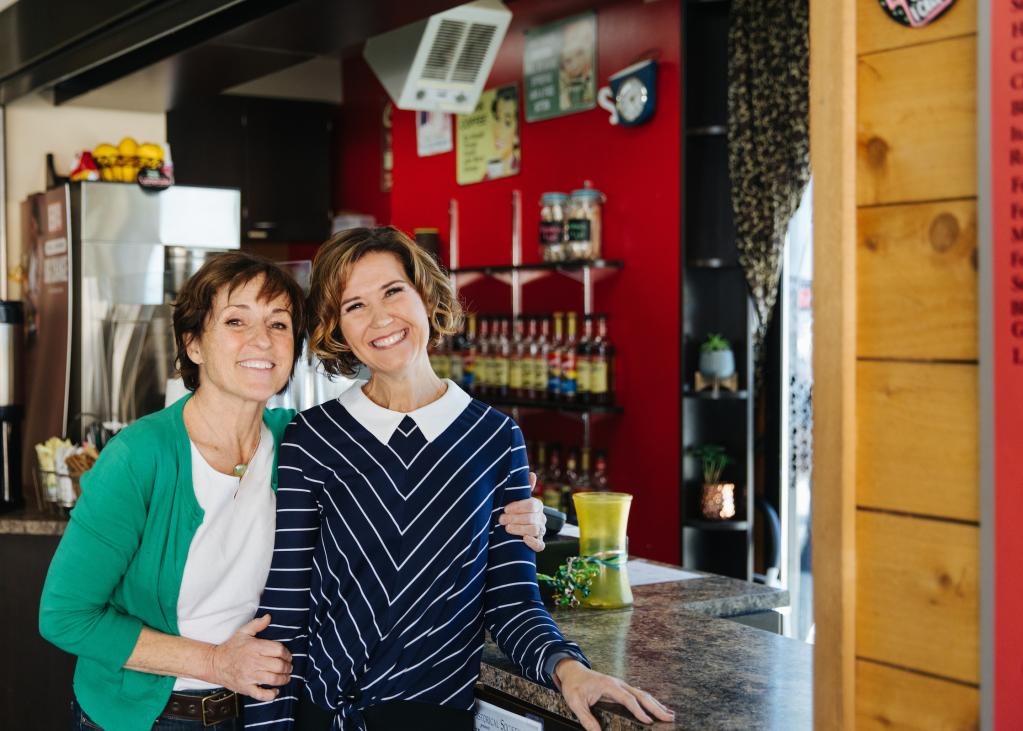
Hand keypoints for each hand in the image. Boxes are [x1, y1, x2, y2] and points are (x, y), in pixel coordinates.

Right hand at [208, 614, 292, 701]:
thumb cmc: (231, 647)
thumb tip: (269, 617)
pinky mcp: (246, 688)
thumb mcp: (243, 632)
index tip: (287, 655)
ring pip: (273, 679)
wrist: (214, 663)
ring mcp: (249, 676)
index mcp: (255, 647)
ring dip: (284, 679)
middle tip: (289, 667)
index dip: (287, 653)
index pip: (279, 650)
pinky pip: (262, 694)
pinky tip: (275, 691)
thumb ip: (257, 624)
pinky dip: (271, 694)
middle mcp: (253, 662)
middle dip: (288, 667)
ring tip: (286, 677)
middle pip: (278, 665)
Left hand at [499, 480, 545, 551]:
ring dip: (520, 529)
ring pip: (535, 530)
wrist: (510, 530)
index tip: (506, 508)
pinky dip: (533, 543)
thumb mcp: (517, 499)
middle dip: (515, 518)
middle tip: (501, 520)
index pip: (532, 504)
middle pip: (532, 518)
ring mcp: (541, 531)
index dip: (518, 506)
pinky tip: (524, 539)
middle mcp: (541, 518)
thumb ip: (524, 488)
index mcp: (537, 505)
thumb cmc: (513, 511)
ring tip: (507, 528)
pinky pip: (540, 545)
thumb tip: (531, 474)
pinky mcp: (538, 543)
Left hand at [555, 659, 674, 729]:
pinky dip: (649, 702)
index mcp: (608, 685)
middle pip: (641, 695)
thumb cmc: (574, 685)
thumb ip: (586, 718)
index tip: (648, 721)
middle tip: (669, 717)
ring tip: (670, 714)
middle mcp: (618, 684)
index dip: (638, 710)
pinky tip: (656, 708)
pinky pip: (638, 695)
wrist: (572, 671)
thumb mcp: (575, 702)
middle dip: (655, 707)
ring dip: (656, 704)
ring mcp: (620, 685)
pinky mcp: (620, 689)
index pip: (627, 698)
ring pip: (642, 694)